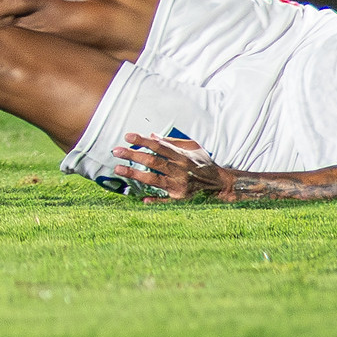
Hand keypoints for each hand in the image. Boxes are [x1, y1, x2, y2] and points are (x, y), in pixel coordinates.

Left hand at [112, 133, 232, 201]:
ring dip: (135, 174)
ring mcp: (179, 185)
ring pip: (154, 180)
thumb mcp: (192, 146)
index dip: (142, 140)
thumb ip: (173, 141)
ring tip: (119, 169)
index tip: (127, 136)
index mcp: (181, 156)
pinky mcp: (181, 199)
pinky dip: (155, 201)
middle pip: (153, 161)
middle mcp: (180, 170)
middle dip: (133, 155)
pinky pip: (165, 201)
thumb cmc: (203, 163)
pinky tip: (142, 199)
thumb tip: (153, 136)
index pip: (158, 146)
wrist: (220, 184)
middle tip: (116, 151)